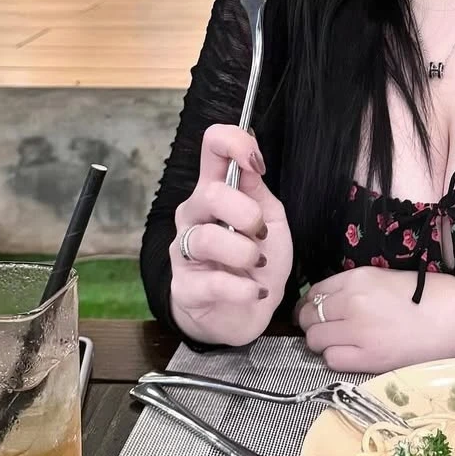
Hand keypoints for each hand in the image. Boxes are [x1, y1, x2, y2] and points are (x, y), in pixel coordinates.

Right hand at [169, 123, 292, 347]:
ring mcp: (183, 250)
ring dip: (245, 253)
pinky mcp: (184, 288)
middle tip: (260, 232)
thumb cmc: (259, 259)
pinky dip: (244, 288)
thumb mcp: (271, 219)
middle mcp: (194, 214)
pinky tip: (255, 291)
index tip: (256, 163)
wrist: (247, 312)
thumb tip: (250, 155)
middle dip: (246, 213)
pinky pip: (214, 283)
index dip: (234, 142)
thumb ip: (257, 190)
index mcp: (216, 190)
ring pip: (207, 239)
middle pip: (210, 194)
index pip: (212, 147)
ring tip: (257, 264)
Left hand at [297, 266, 454, 372]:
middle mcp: (351, 301)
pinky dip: (335, 358)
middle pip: (308, 316)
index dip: (311, 304)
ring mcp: (358, 330)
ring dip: (322, 343)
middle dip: (311, 324)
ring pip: (314, 340)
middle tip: (324, 330)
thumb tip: (327, 303)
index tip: (316, 312)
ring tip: (340, 344)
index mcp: (357, 277)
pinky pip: (331, 360)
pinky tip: (352, 355)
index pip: (315, 291)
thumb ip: (354, 288)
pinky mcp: (368, 357)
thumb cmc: (426, 295)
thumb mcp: (385, 279)